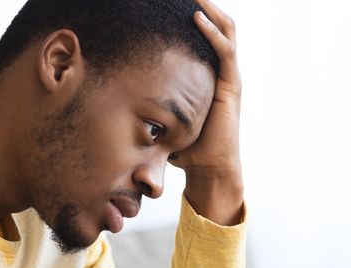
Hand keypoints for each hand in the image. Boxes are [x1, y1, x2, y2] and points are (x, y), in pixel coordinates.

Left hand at [172, 0, 243, 225]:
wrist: (208, 169)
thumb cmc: (187, 148)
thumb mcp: (166, 116)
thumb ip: (151, 104)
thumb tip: (118, 100)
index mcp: (209, 74)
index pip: (205, 34)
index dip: (193, 15)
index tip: (170, 4)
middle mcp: (222, 71)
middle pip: (218, 25)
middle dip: (203, 5)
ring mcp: (229, 77)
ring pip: (227, 30)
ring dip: (210, 9)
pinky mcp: (232, 86)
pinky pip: (226, 51)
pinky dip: (212, 32)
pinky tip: (196, 18)